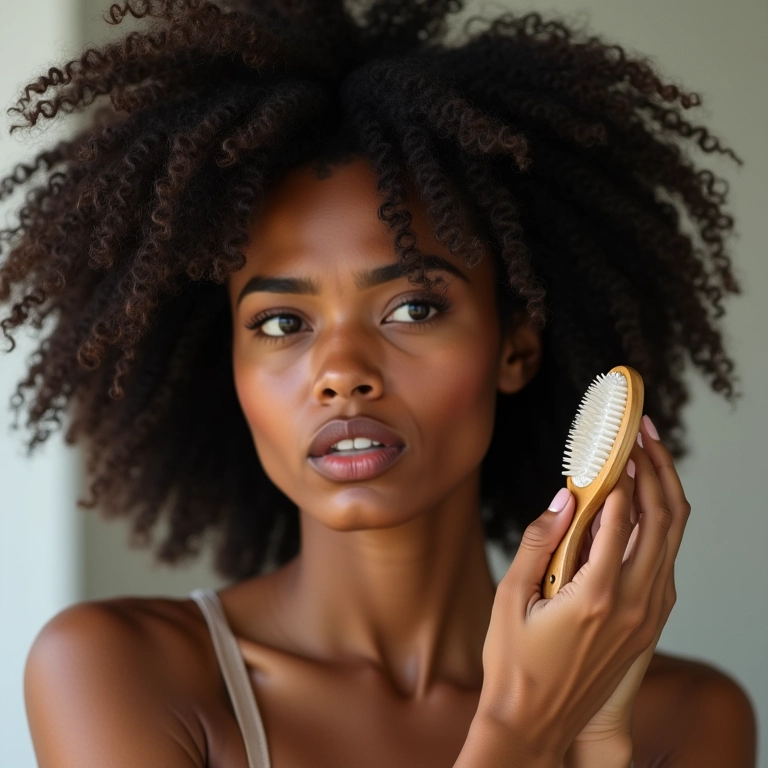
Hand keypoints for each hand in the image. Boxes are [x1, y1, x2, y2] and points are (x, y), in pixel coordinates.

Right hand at [477, 413, 688, 763]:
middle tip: (644, 431)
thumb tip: (564, 496)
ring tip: (650, 457)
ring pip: (672, 540)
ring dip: (664, 493)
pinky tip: (643, 509)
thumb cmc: (514, 662)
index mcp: (596, 595)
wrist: (534, 724)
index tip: (614, 437)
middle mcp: (633, 604)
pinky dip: (660, 528)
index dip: (620, 468)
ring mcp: (647, 618)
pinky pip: (665, 564)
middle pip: (663, 520)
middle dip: (656, 467)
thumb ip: (539, 542)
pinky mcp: (648, 627)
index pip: (621, 514)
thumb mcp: (511, 597)